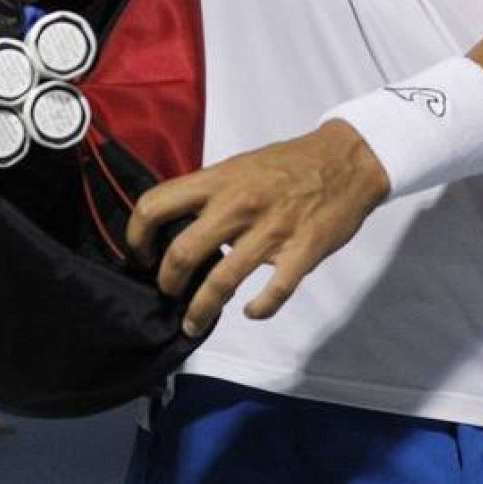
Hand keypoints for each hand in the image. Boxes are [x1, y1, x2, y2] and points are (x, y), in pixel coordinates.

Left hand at [125, 120, 389, 338]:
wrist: (346, 159)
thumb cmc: (288, 164)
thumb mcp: (239, 166)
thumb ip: (210, 194)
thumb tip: (177, 226)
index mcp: (219, 180)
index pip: (156, 204)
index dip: (136, 236)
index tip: (141, 254)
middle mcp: (238, 204)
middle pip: (181, 253)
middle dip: (167, 282)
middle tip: (169, 292)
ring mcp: (271, 230)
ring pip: (221, 283)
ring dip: (200, 312)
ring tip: (193, 324)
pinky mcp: (301, 252)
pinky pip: (273, 294)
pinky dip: (258, 310)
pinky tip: (251, 312)